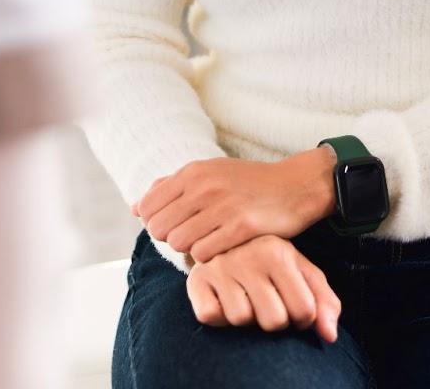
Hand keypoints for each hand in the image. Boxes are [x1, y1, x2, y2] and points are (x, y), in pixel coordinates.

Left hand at [130, 151, 334, 262]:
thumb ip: (169, 188)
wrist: (293, 186)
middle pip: (160, 229)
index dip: (155, 223)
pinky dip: (209, 258)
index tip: (174, 226)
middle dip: (170, 239)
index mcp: (193, 172)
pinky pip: (205, 254)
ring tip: (207, 243)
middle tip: (191, 238)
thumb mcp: (208, 174)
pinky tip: (222, 249)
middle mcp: (204, 186)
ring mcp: (222, 206)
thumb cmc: (246, 183)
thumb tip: (135, 207)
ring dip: (190, 250)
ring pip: (180, 243)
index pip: (147, 208)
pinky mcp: (241, 227)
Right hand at [186, 233, 340, 343]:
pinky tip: (222, 297)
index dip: (300, 318)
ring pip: (241, 319)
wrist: (222, 241)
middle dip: (273, 319)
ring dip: (244, 316)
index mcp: (278, 252)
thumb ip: (324, 302)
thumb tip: (329, 335)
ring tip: (242, 295)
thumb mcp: (300, 272)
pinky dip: (218, 315)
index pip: (304, 311)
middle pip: (273, 321)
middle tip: (264, 299)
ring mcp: (220, 266)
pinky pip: (212, 316)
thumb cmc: (269, 264)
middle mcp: (248, 256)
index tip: (290, 303)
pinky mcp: (197, 279)